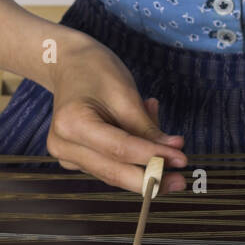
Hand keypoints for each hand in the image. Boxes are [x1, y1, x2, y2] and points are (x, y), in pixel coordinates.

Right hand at [45, 32, 186, 194]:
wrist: (68, 64)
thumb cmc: (95, 71)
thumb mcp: (125, 93)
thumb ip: (147, 128)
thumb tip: (173, 153)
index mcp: (71, 124)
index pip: (119, 149)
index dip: (152, 157)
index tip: (181, 160)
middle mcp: (63, 146)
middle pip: (114, 171)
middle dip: (150, 178)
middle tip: (180, 179)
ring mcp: (68, 156)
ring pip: (115, 171)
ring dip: (144, 160)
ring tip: (158, 123)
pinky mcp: (77, 159)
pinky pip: (111, 164)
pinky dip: (134, 153)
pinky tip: (144, 127)